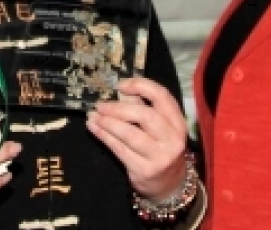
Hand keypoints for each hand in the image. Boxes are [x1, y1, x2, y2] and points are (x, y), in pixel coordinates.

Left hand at [85, 77, 187, 201]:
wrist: (169, 185)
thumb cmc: (161, 148)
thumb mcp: (161, 128)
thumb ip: (144, 108)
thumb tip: (120, 93)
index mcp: (177, 122)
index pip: (161, 96)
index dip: (140, 86)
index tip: (120, 85)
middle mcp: (172, 139)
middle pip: (144, 115)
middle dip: (118, 108)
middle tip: (100, 105)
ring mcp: (159, 157)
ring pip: (129, 133)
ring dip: (107, 122)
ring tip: (93, 115)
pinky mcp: (144, 170)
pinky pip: (119, 149)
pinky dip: (104, 136)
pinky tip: (93, 128)